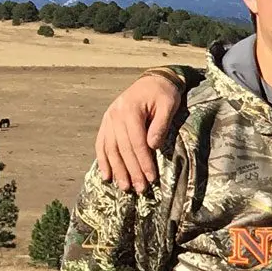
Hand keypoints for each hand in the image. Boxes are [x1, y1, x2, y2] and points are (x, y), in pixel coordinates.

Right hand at [95, 75, 182, 193]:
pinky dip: (103, 161)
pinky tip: (106, 176)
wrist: (153, 81)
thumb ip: (161, 124)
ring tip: (124, 187)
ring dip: (117, 170)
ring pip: (110, 149)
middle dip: (131, 171)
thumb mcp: (169, 105)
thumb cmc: (164, 94)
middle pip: (123, 148)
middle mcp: (115, 115)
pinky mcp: (107, 123)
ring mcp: (108, 119)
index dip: (143, 161)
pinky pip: (102, 144)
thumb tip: (152, 146)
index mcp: (130, 110)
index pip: (136, 142)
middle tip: (140, 189)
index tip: (151, 178)